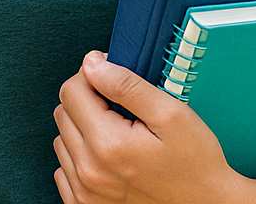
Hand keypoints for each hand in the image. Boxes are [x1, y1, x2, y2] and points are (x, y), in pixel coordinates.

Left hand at [52, 50, 253, 203]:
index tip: (113, 77)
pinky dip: (80, 155)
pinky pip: (63, 168)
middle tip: (120, 105)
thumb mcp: (171, 114)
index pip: (71, 91)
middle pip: (63, 113)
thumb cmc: (194, 161)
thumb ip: (126, 85)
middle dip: (87, 100)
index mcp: (108, 144)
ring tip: (117, 131)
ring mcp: (85, 191)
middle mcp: (89, 171)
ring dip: (82, 128)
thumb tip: (91, 64)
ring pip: (62, 139)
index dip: (92, 75)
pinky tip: (106, 155)